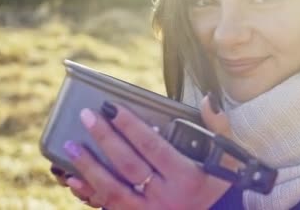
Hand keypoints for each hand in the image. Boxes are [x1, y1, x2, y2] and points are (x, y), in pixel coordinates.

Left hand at [59, 95, 232, 209]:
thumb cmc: (223, 184)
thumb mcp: (229, 156)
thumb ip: (218, 126)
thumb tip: (207, 100)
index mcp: (187, 177)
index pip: (153, 147)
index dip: (131, 127)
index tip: (113, 107)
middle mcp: (166, 197)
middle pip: (128, 165)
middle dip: (105, 139)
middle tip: (87, 116)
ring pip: (112, 190)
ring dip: (89, 167)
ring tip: (70, 145)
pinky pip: (108, 209)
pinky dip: (89, 194)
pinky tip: (73, 179)